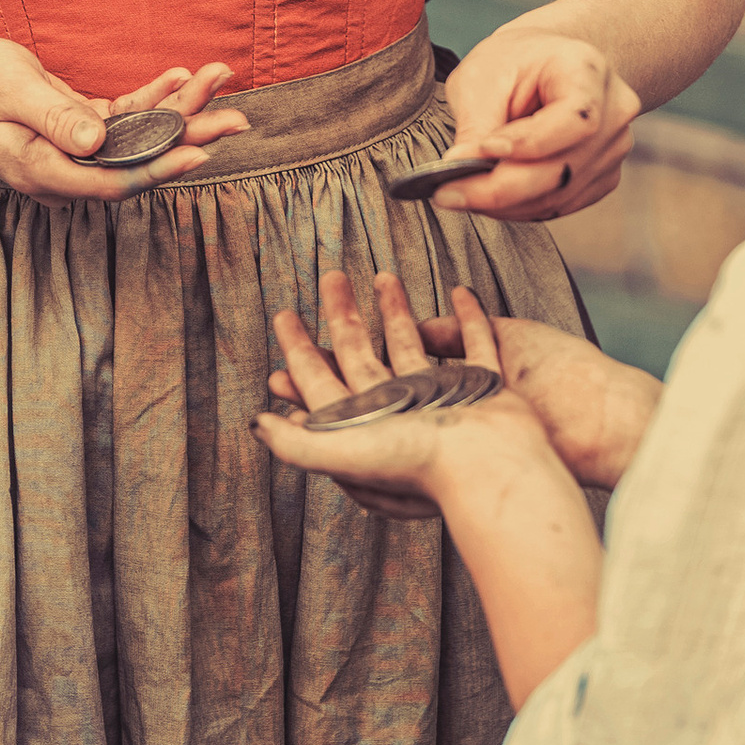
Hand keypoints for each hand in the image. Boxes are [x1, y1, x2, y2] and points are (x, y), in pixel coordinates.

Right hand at [0, 44, 248, 199]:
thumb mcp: (10, 91)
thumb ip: (55, 118)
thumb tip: (98, 142)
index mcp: (40, 171)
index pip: (111, 180)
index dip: (157, 168)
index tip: (199, 154)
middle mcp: (62, 169)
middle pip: (136, 162)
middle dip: (189, 139)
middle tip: (239, 119)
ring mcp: (73, 153)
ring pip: (138, 139)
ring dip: (181, 111)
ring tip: (222, 78)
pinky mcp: (80, 131)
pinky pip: (126, 120)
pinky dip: (154, 98)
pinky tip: (184, 76)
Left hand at [267, 277, 659, 490]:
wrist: (488, 469)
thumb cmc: (417, 464)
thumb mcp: (342, 452)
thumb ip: (296, 444)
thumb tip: (256, 424)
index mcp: (365, 422)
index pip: (319, 378)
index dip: (297, 348)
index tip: (284, 314)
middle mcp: (400, 409)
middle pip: (360, 353)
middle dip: (341, 314)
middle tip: (330, 278)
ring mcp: (442, 397)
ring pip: (411, 343)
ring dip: (395, 310)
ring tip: (384, 276)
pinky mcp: (483, 387)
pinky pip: (473, 343)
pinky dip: (467, 318)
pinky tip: (459, 292)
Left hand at [426, 20, 639, 224]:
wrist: (544, 64)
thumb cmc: (514, 63)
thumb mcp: (484, 76)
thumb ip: (476, 123)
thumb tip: (460, 168)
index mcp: (589, 71)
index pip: (574, 120)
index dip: (529, 144)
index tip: (480, 151)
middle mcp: (614, 111)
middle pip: (564, 169)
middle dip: (500, 189)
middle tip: (447, 193)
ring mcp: (614, 148)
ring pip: (558, 195)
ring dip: (504, 204)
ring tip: (460, 193)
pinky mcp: (603, 176)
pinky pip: (560, 205)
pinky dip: (520, 207)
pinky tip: (488, 194)